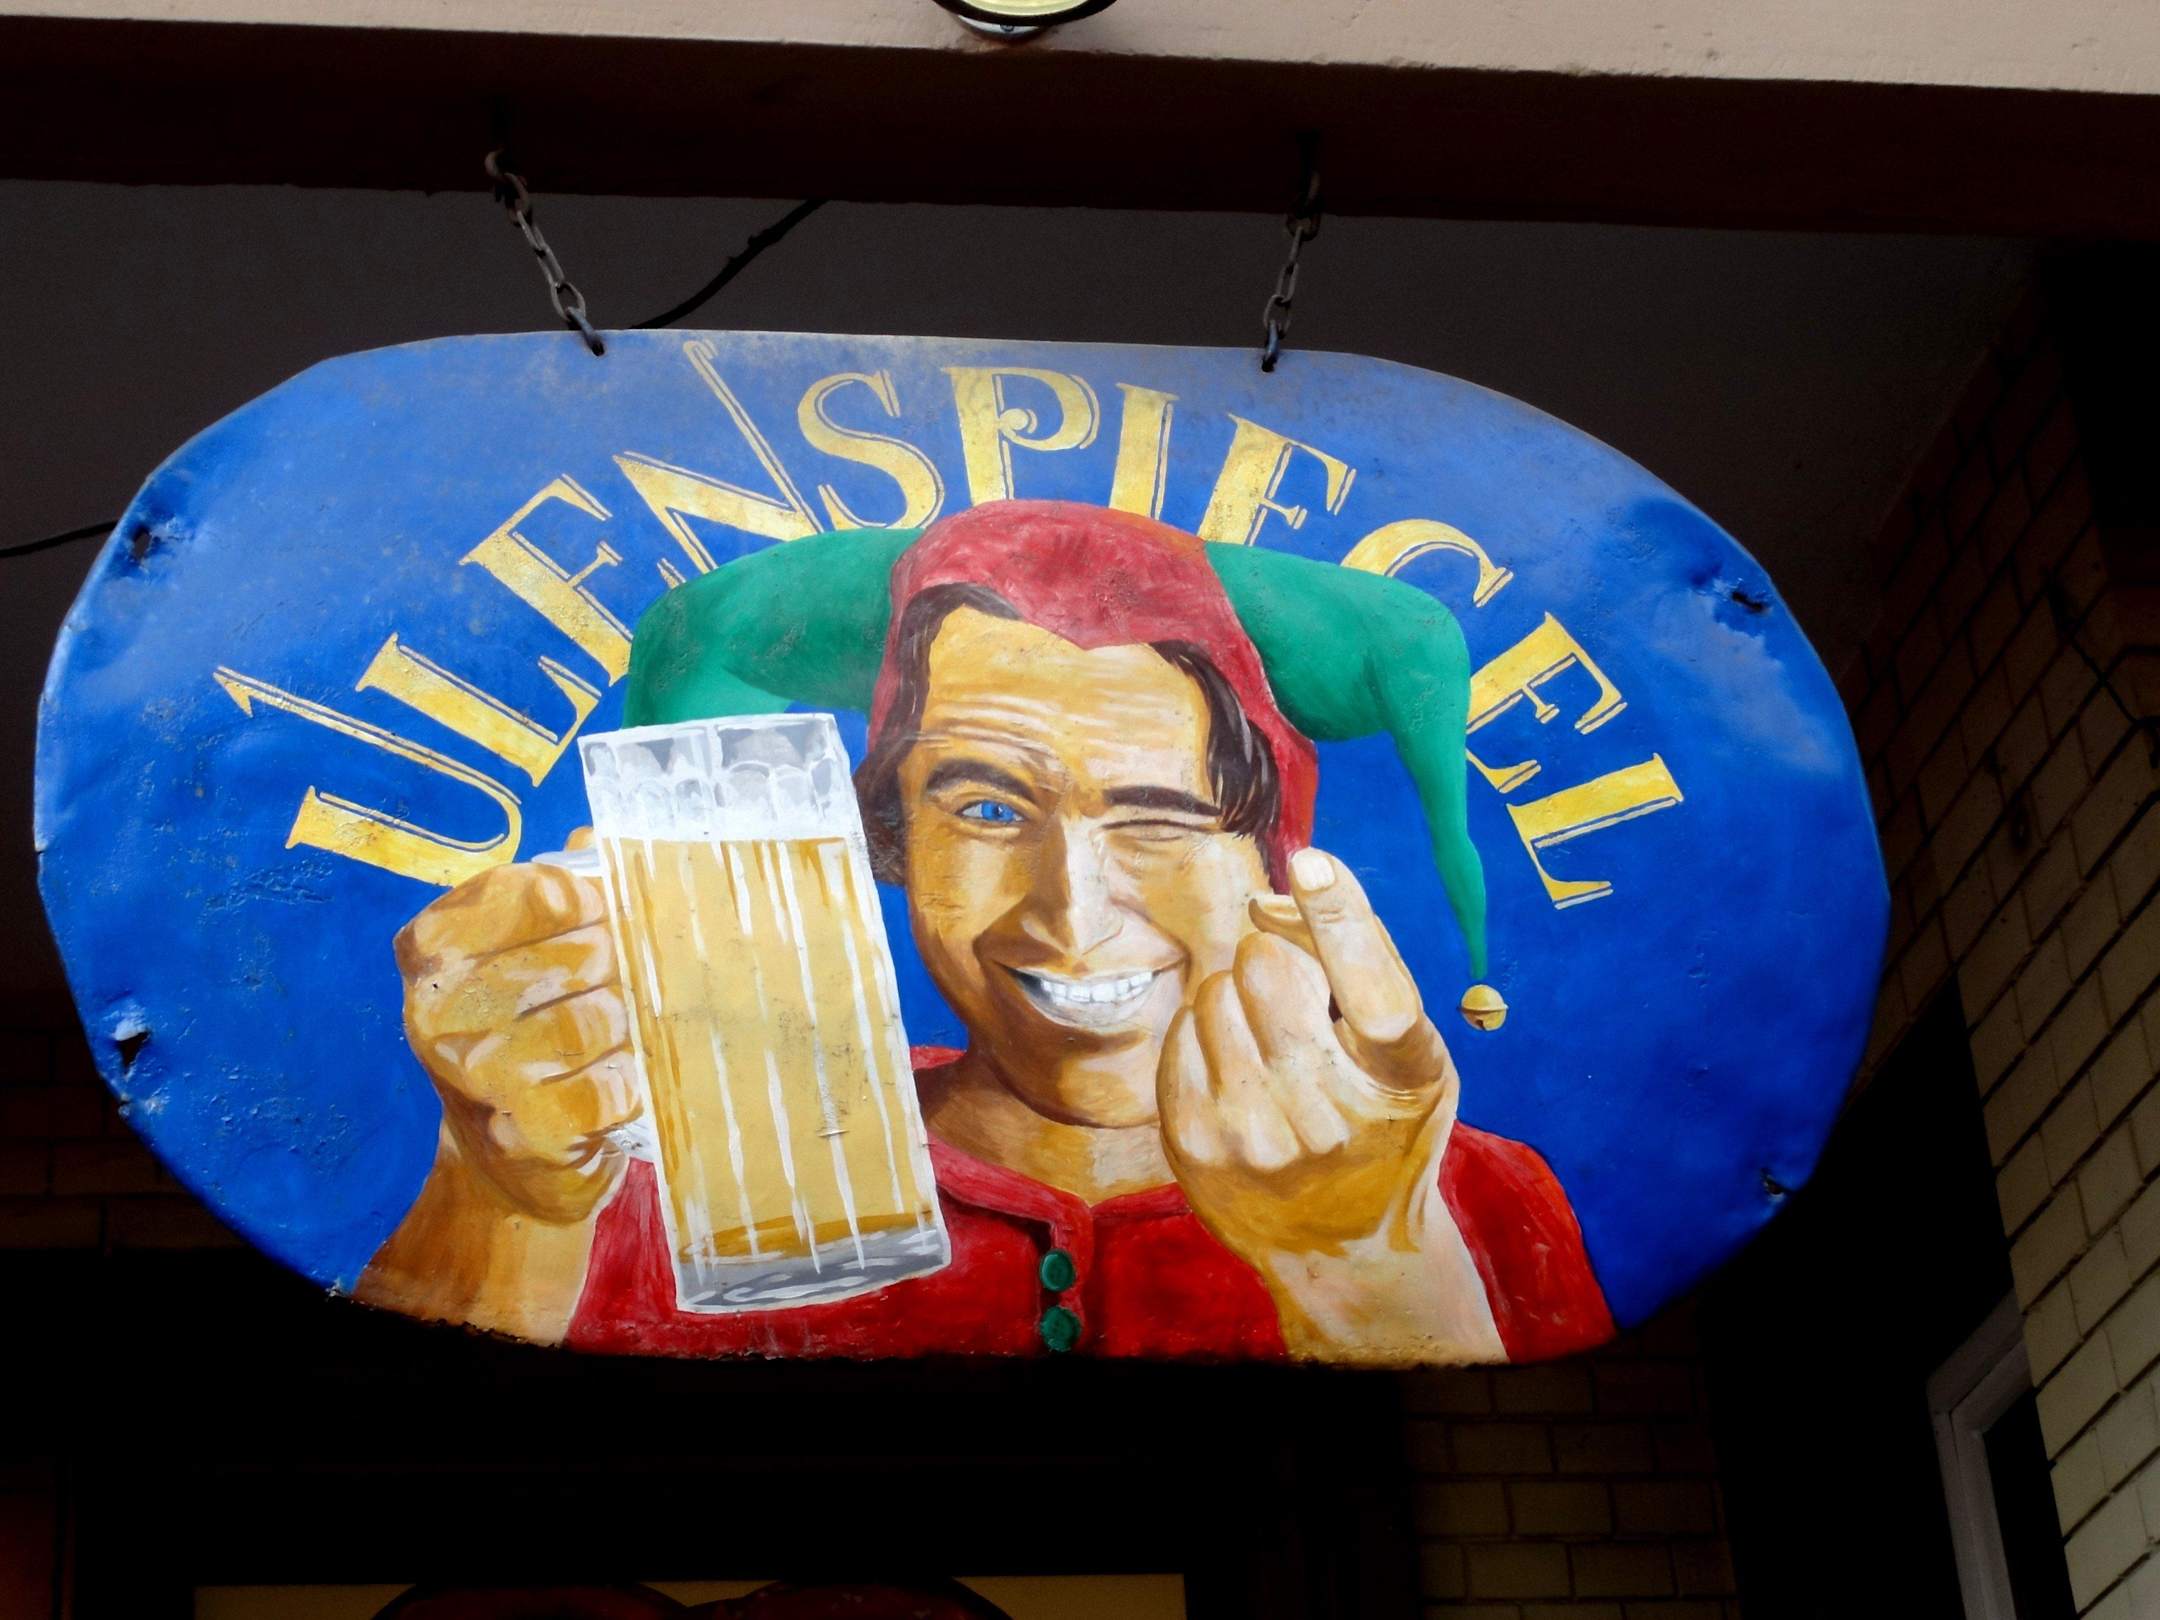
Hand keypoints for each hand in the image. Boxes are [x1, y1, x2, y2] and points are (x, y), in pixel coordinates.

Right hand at [395, 836, 639, 1224]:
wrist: (506, 1158)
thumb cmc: (526, 1032)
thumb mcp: (528, 950)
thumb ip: (565, 885)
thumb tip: (598, 840)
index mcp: (435, 944)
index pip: (542, 888)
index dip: (594, 903)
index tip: (601, 920)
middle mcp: (438, 1006)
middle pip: (584, 955)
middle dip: (619, 971)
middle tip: (618, 990)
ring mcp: (476, 1073)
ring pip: (597, 1019)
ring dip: (625, 1029)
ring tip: (614, 1038)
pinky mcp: (523, 1132)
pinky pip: (610, 1088)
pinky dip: (629, 1085)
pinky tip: (615, 1086)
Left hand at [1157, 847, 1501, 1359]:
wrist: (1345, 1250)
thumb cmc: (1382, 1122)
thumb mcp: (1406, 1054)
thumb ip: (1360, 961)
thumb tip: (1265, 902)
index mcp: (1406, 1082)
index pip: (1377, 995)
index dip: (1344, 922)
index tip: (1313, 864)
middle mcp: (1334, 1118)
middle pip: (1269, 971)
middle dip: (1275, 960)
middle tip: (1297, 1003)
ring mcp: (1257, 1139)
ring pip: (1215, 992)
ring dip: (1238, 998)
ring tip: (1269, 1048)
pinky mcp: (1195, 1147)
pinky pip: (1180, 1031)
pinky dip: (1205, 1034)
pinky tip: (1236, 1074)